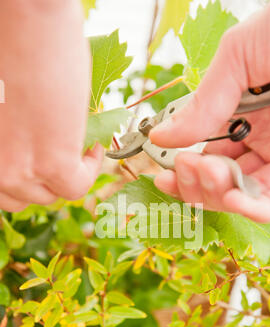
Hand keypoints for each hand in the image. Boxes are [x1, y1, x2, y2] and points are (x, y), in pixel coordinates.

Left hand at [0, 1, 102, 211]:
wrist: (24, 18)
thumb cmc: (6, 47)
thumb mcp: (1, 111)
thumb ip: (10, 139)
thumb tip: (32, 151)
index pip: (1, 190)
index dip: (25, 178)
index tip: (41, 165)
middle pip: (21, 198)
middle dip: (42, 182)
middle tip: (59, 159)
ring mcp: (17, 168)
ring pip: (49, 196)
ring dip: (67, 178)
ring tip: (78, 149)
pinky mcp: (51, 163)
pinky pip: (76, 186)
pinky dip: (90, 169)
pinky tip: (93, 146)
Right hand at [150, 0, 269, 222]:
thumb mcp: (239, 56)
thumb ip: (202, 103)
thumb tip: (161, 138)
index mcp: (246, 116)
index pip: (209, 157)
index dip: (185, 172)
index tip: (163, 173)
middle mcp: (266, 141)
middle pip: (224, 183)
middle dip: (198, 184)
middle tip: (187, 166)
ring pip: (248, 197)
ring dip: (220, 196)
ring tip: (208, 173)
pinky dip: (255, 208)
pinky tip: (232, 198)